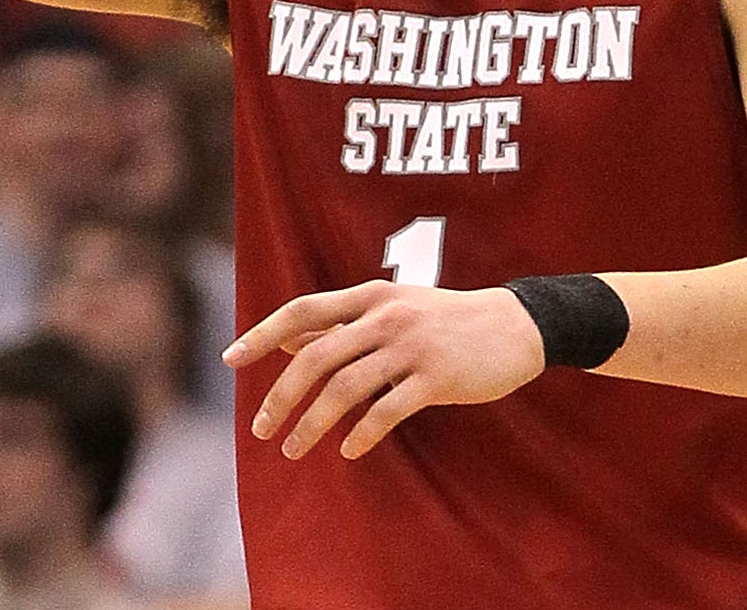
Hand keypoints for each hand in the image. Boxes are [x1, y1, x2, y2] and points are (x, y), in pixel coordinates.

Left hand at [225, 280, 545, 460]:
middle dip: (281, 396)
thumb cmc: (444, 320)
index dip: (262, 333)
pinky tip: (348, 450)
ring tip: (293, 448)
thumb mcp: (391, 310)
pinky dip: (362, 433)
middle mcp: (385, 316)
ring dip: (313, 423)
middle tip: (261, 429)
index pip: (302, 310)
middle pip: (316, 357)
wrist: (516, 325)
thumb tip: (284, 341)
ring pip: (345, 388)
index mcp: (369, 295)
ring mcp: (411, 346)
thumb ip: (340, 325)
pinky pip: (387, 410)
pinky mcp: (436, 378)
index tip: (230, 359)